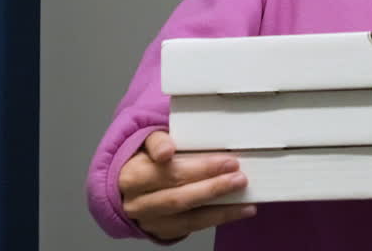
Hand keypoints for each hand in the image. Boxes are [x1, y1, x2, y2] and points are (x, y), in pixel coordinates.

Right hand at [118, 130, 255, 241]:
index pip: (167, 171)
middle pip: (179, 197)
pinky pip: (193, 227)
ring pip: (188, 217)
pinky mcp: (162, 232)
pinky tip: (238, 209)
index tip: (225, 161)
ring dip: (221, 208)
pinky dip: (218, 218)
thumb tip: (166, 150)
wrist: (127, 189)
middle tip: (238, 175)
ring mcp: (150, 221)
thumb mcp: (146, 143)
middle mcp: (138, 203)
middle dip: (213, 186)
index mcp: (132, 176)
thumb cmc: (144, 161)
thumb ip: (158, 141)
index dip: (197, 167)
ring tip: (244, 196)